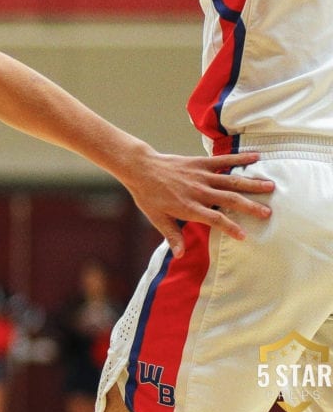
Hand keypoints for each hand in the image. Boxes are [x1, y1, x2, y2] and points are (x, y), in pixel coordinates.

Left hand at [122, 151, 272, 257]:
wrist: (140, 168)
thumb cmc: (148, 195)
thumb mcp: (157, 218)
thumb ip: (172, 235)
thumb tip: (180, 255)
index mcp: (189, 207)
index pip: (215, 219)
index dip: (230, 228)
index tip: (245, 236)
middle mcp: (198, 191)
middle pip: (229, 200)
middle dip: (250, 207)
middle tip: (268, 213)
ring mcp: (200, 176)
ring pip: (231, 180)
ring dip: (252, 184)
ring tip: (271, 186)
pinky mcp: (200, 163)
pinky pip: (223, 160)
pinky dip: (239, 158)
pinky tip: (256, 157)